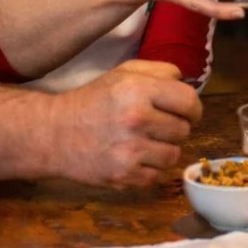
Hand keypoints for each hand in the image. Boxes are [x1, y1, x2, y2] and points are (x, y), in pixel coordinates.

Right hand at [51, 60, 201, 187]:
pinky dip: (150, 169)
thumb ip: (159, 71)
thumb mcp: (124, 72)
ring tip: (146, 142)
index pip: (189, 101)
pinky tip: (135, 158)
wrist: (55, 134)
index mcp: (139, 89)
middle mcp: (137, 119)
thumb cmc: (93, 100)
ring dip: (164, 149)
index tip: (186, 112)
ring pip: (175, 155)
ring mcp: (131, 150)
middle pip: (185, 129)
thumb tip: (186, 81)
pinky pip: (158, 175)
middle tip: (157, 126)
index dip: (192, 108)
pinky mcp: (124, 175)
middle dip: (175, 127)